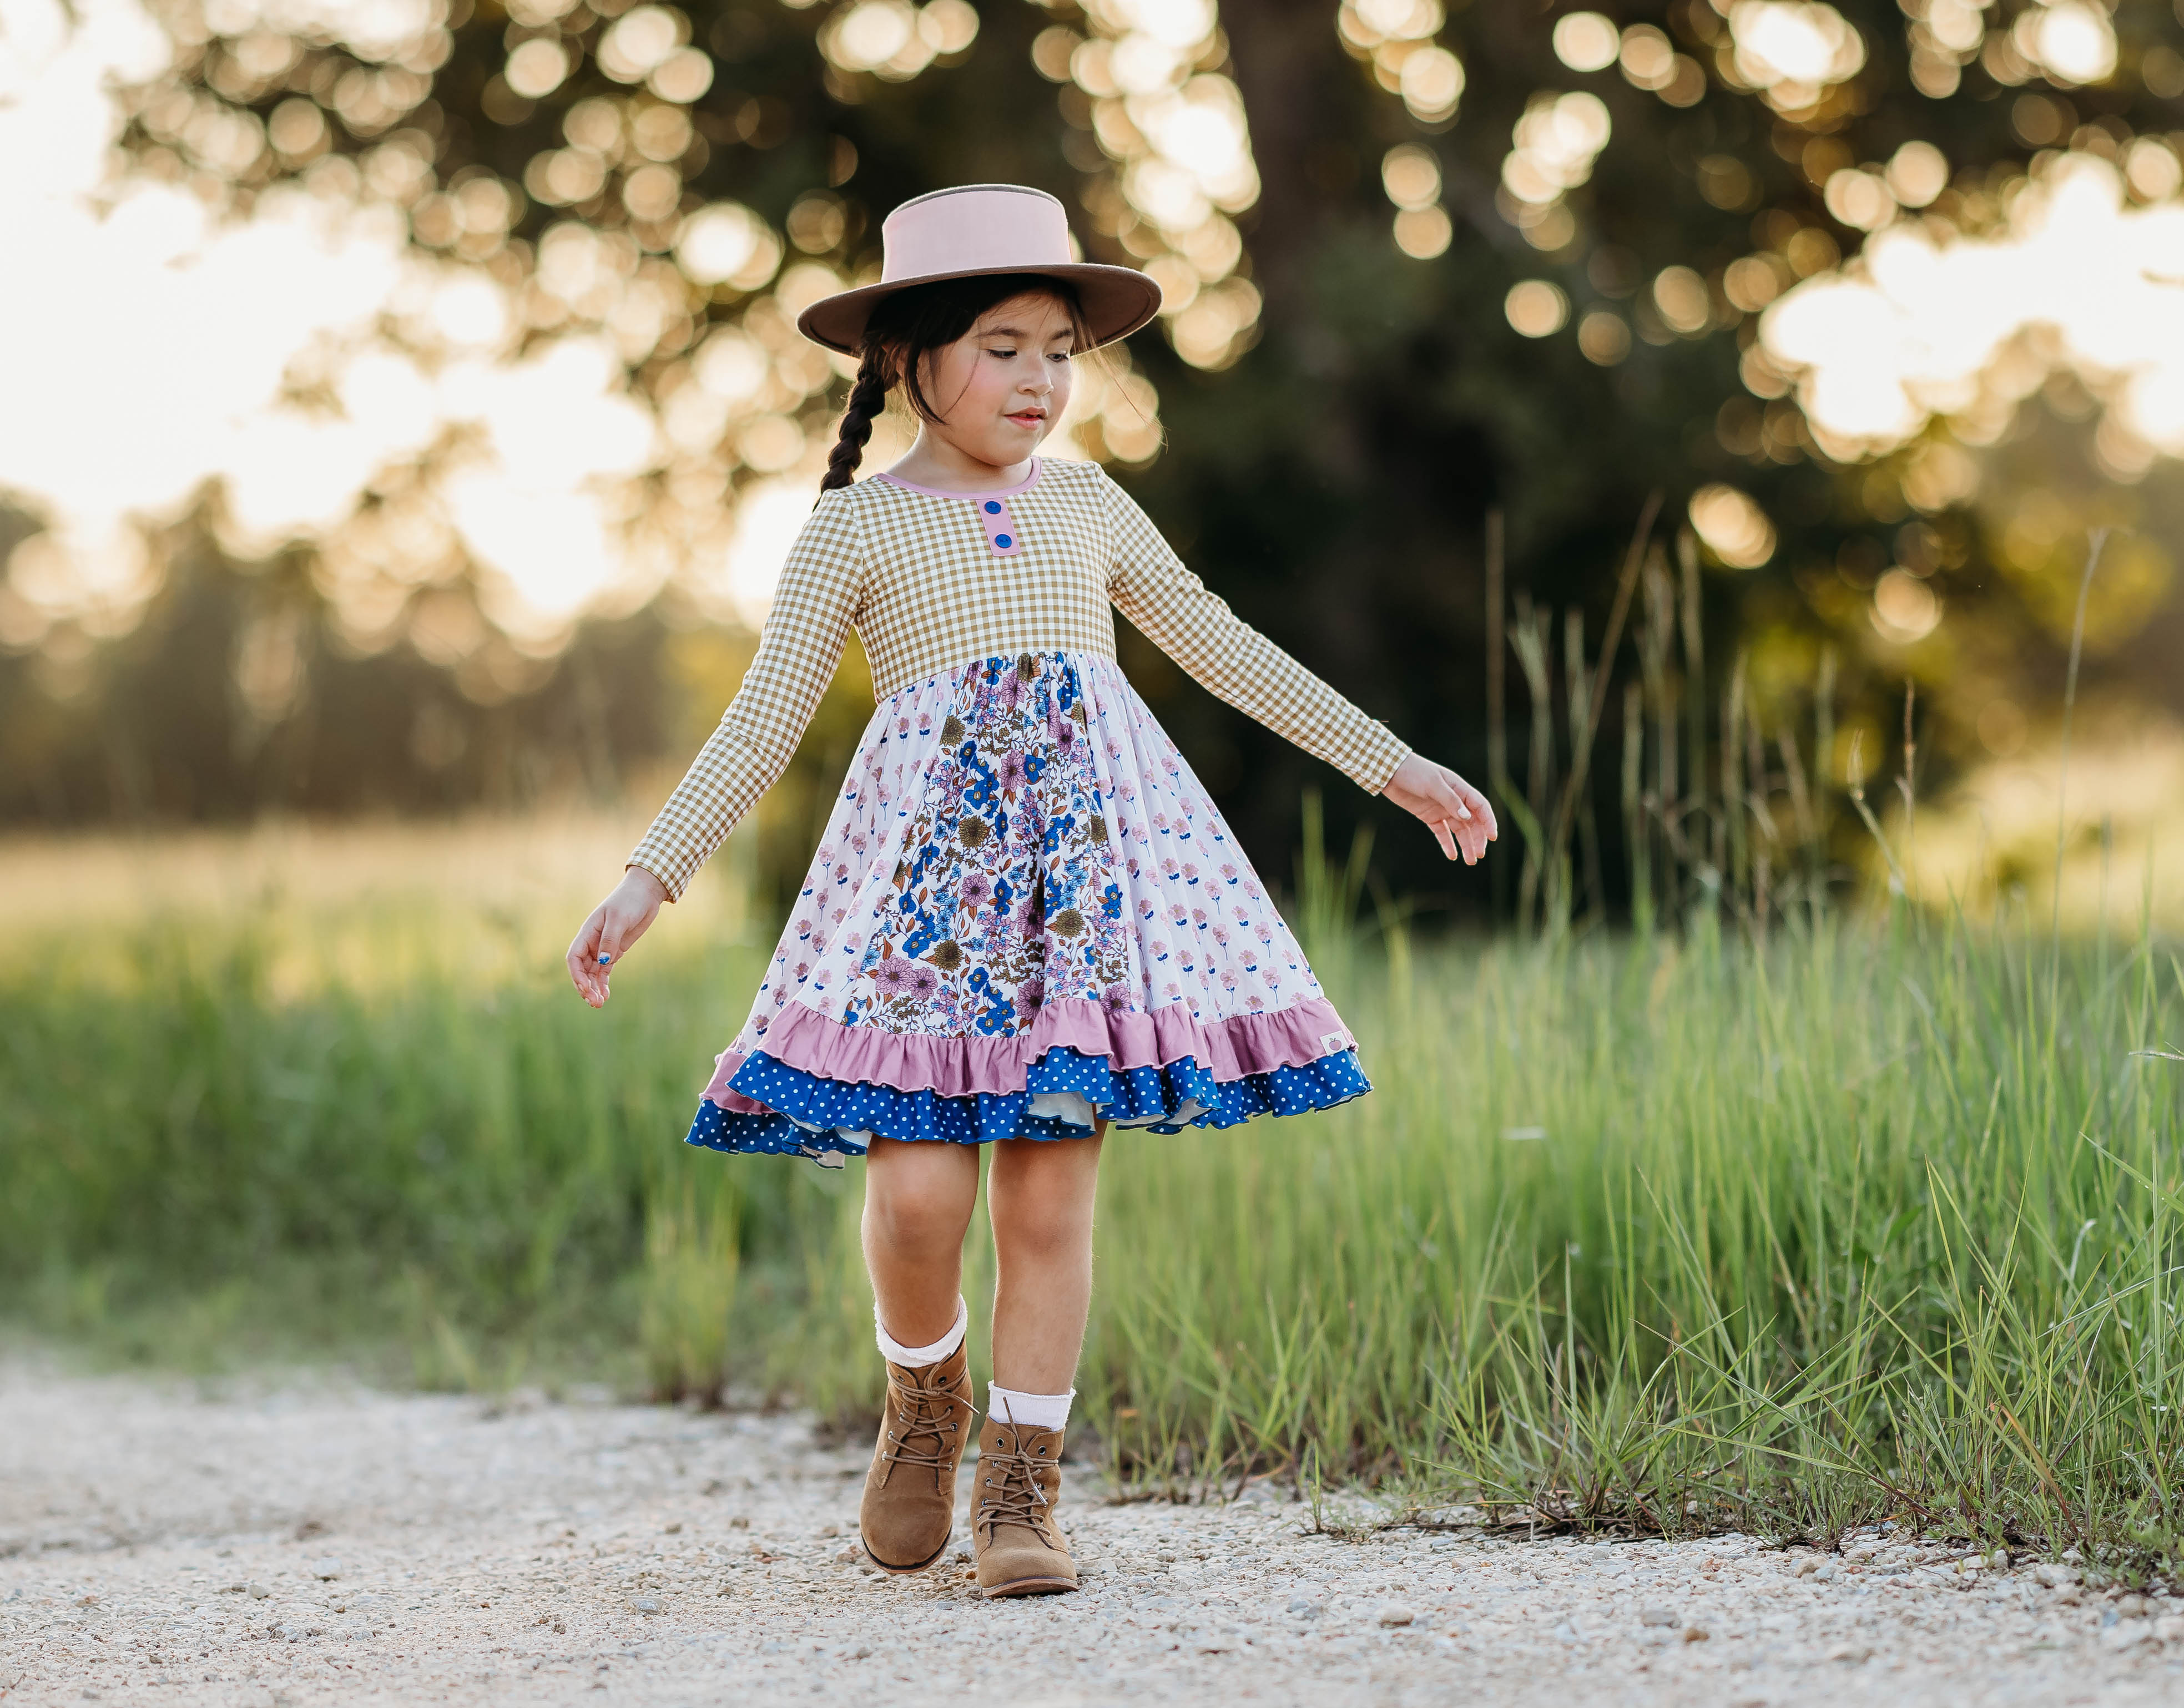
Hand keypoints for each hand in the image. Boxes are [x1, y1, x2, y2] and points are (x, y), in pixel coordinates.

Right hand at [567, 866, 668, 1006]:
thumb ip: (610, 940)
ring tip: (599, 1003)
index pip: (574, 957)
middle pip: (582, 969)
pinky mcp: (615, 951)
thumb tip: (603, 962)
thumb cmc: (629, 901)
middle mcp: (592, 942)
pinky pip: (604, 971)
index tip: (585, 988)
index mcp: (587, 932)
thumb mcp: (619, 919)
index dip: (577, 975)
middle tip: (595, 1002)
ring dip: (594, 988)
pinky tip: (606, 995)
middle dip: (585, 986)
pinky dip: (603, 983)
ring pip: (593, 973)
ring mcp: (603, 948)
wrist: (645, 894)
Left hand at [1381, 753, 1497, 864]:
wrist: (1390, 772)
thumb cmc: (1414, 773)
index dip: (1488, 821)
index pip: (1480, 807)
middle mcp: (1454, 800)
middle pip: (1472, 822)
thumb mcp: (1433, 784)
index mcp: (1459, 788)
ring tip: (1470, 861)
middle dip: (1477, 838)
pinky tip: (1452, 856)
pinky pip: (1442, 833)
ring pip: (1459, 830)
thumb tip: (1467, 817)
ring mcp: (1442, 809)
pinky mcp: (1429, 816)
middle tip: (1479, 855)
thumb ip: (1450, 800)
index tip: (1493, 837)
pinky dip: (1447, 844)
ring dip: (1465, 845)